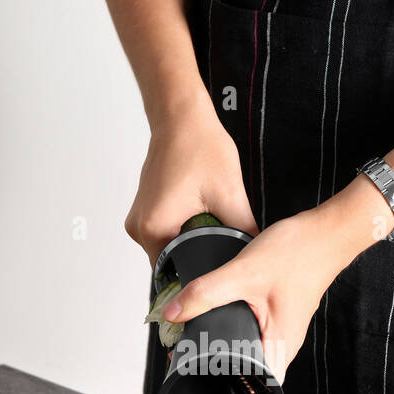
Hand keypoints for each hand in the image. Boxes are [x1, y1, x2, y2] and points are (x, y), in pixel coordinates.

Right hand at [124, 104, 258, 267]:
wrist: (180, 117)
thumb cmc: (199, 146)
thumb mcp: (230, 194)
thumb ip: (243, 230)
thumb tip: (255, 256)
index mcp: (154, 228)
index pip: (175, 274)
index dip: (200, 276)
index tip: (218, 275)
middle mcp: (139, 227)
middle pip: (171, 263)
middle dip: (196, 258)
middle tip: (220, 246)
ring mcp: (139, 218)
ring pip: (168, 247)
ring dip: (189, 243)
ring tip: (209, 225)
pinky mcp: (144, 209)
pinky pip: (164, 232)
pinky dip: (181, 230)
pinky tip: (198, 215)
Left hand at [159, 180, 391, 381]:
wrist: (327, 231)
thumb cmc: (297, 253)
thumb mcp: (242, 273)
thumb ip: (205, 293)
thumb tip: (172, 313)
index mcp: (279, 346)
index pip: (249, 383)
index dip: (221, 383)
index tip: (193, 373)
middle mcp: (284, 345)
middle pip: (246, 369)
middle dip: (217, 363)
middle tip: (188, 353)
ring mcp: (283, 331)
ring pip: (249, 348)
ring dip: (226, 344)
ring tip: (198, 336)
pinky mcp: (280, 316)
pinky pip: (254, 331)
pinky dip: (236, 328)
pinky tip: (220, 315)